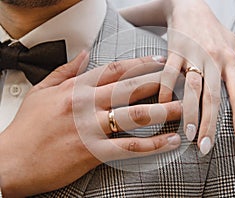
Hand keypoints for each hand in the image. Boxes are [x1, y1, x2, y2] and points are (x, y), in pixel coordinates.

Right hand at [0, 52, 181, 196]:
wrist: (12, 161)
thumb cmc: (27, 128)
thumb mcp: (41, 91)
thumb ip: (64, 71)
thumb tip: (81, 54)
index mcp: (75, 89)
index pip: (114, 70)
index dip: (139, 63)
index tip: (159, 60)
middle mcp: (86, 105)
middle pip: (131, 89)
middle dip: (159, 83)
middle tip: (180, 82)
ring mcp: (91, 128)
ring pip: (135, 116)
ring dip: (163, 112)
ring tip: (184, 110)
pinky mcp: (93, 152)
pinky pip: (129, 147)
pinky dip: (152, 144)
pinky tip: (169, 141)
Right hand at [158, 0, 234, 154]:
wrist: (189, 6)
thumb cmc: (214, 28)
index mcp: (229, 59)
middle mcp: (212, 59)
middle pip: (213, 96)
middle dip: (210, 124)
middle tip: (206, 147)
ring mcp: (192, 55)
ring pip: (191, 88)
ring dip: (189, 113)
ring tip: (188, 135)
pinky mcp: (173, 52)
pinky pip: (168, 74)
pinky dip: (163, 91)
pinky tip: (162, 108)